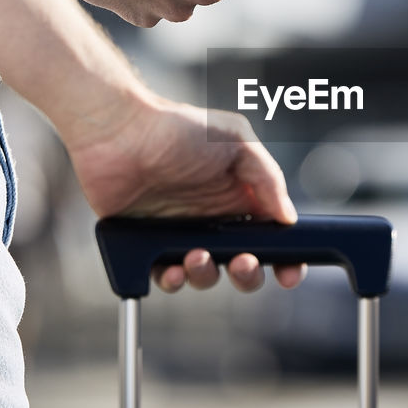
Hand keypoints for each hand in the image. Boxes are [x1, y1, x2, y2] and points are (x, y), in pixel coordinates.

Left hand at [64, 91, 305, 292]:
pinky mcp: (148, 243)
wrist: (119, 132)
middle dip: (248, 274)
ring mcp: (181, 233)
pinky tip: (171, 268)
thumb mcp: (236, 142)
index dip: (285, 258)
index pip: (271, 236)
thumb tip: (288, 218)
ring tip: (197, 257)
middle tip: (242, 263)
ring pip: (206, 274)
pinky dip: (172, 279)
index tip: (289, 272)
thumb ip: (268, 178)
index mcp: (240, 196)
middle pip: (243, 264)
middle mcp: (214, 218)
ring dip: (207, 276)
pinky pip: (165, 274)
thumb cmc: (177, 128)